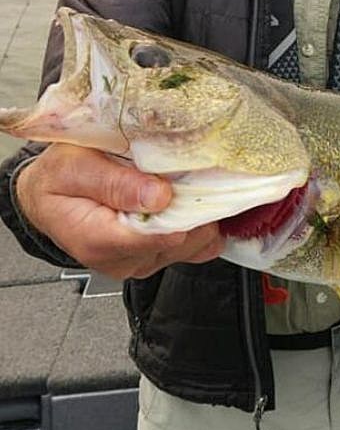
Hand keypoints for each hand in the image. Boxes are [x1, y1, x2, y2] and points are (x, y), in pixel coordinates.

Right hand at [15, 144, 222, 279]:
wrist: (48, 197)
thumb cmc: (59, 180)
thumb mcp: (74, 167)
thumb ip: (114, 182)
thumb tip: (159, 195)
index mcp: (97, 241)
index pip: (159, 236)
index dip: (180, 205)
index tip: (184, 179)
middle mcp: (122, 260)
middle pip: (184, 238)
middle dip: (191, 203)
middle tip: (179, 174)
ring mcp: (142, 262)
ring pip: (196, 242)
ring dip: (196, 211)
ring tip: (174, 186)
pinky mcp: (158, 258)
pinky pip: (200, 247)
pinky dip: (200, 222)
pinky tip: (183, 203)